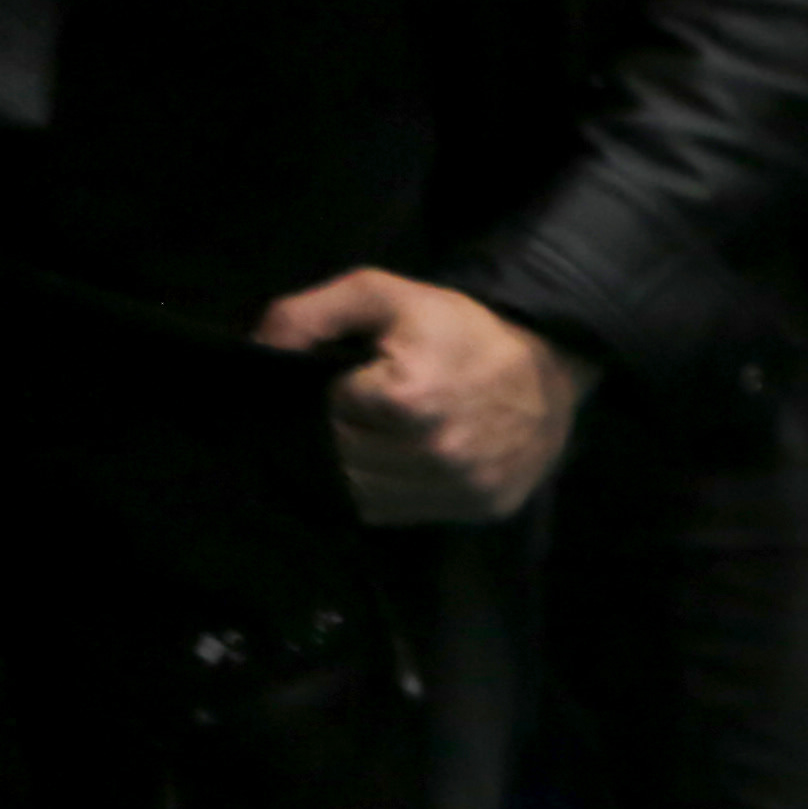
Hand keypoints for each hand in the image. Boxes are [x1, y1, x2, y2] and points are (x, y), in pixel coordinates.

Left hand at [255, 270, 593, 524]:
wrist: (550, 366)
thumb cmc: (462, 329)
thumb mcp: (385, 295)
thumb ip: (310, 314)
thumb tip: (257, 350)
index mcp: (409, 398)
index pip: (324, 409)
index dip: (323, 392)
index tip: (340, 379)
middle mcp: (434, 454)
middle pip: (338, 456)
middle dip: (332, 430)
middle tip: (349, 408)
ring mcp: (458, 489)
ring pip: (360, 494)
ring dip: (348, 467)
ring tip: (364, 436)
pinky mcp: (476, 509)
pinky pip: (395, 514)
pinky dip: (378, 492)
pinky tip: (386, 463)